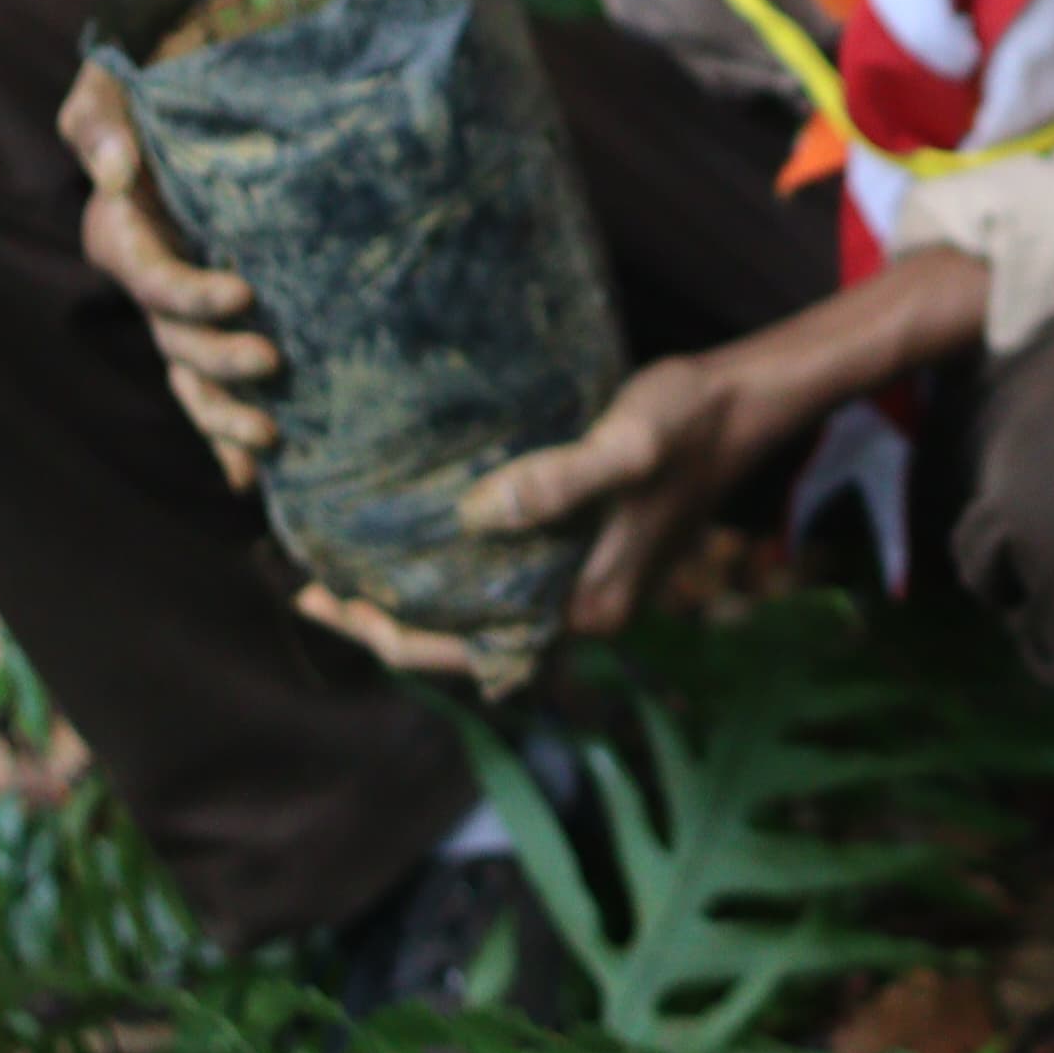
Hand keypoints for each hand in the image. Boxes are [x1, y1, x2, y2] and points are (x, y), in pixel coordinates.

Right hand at [58, 64, 275, 489]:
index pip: (151, 277)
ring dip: (223, 415)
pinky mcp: (207, 322)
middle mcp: (146, 282)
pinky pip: (208, 386)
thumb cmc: (143, 91)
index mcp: (122, 235)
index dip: (191, 292)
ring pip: (191, 377)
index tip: (245, 292)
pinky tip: (253, 480)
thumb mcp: (108, 90)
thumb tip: (120, 169)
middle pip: (176, 339)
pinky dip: (224, 434)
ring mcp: (175, 311)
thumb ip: (99, 121)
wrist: (177, 104)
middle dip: (220, 361)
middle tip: (274, 361)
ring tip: (272, 440)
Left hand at [290, 248, 990, 677]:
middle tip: (308, 588)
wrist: (746, 400)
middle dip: (386, 627)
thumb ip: (558, 483)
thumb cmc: (690, 419)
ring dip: (414, 602)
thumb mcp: (628, 444)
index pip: (471, 652)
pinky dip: (449, 571)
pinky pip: (501, 580)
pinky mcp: (583, 552)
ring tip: (341, 570)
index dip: (392, 638)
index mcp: (590, 604)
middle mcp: (584, 609)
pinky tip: (410, 538)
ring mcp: (584, 583)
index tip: (329, 603)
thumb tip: (475, 516)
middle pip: (467, 642)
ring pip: (480, 613)